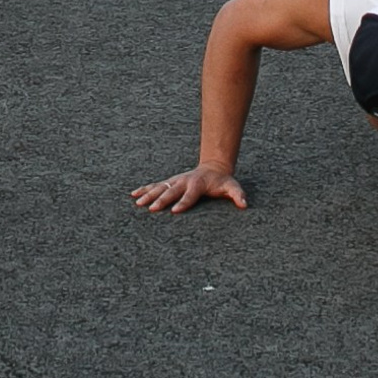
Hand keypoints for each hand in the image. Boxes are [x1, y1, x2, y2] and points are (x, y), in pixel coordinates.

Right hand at [130, 166, 245, 214]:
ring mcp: (175, 181)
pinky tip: (134, 195)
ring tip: (138, 203)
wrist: (213, 167)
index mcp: (197, 184)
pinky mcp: (170, 182)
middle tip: (151, 209)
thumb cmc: (222, 180)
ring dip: (149, 194)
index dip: (183, 203)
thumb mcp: (232, 186)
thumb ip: (237, 194)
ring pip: (160, 187)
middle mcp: (184, 181)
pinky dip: (144, 189)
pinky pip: (155, 185)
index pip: (189, 195)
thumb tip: (244, 204)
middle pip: (171, 191)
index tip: (174, 211)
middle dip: (161, 200)